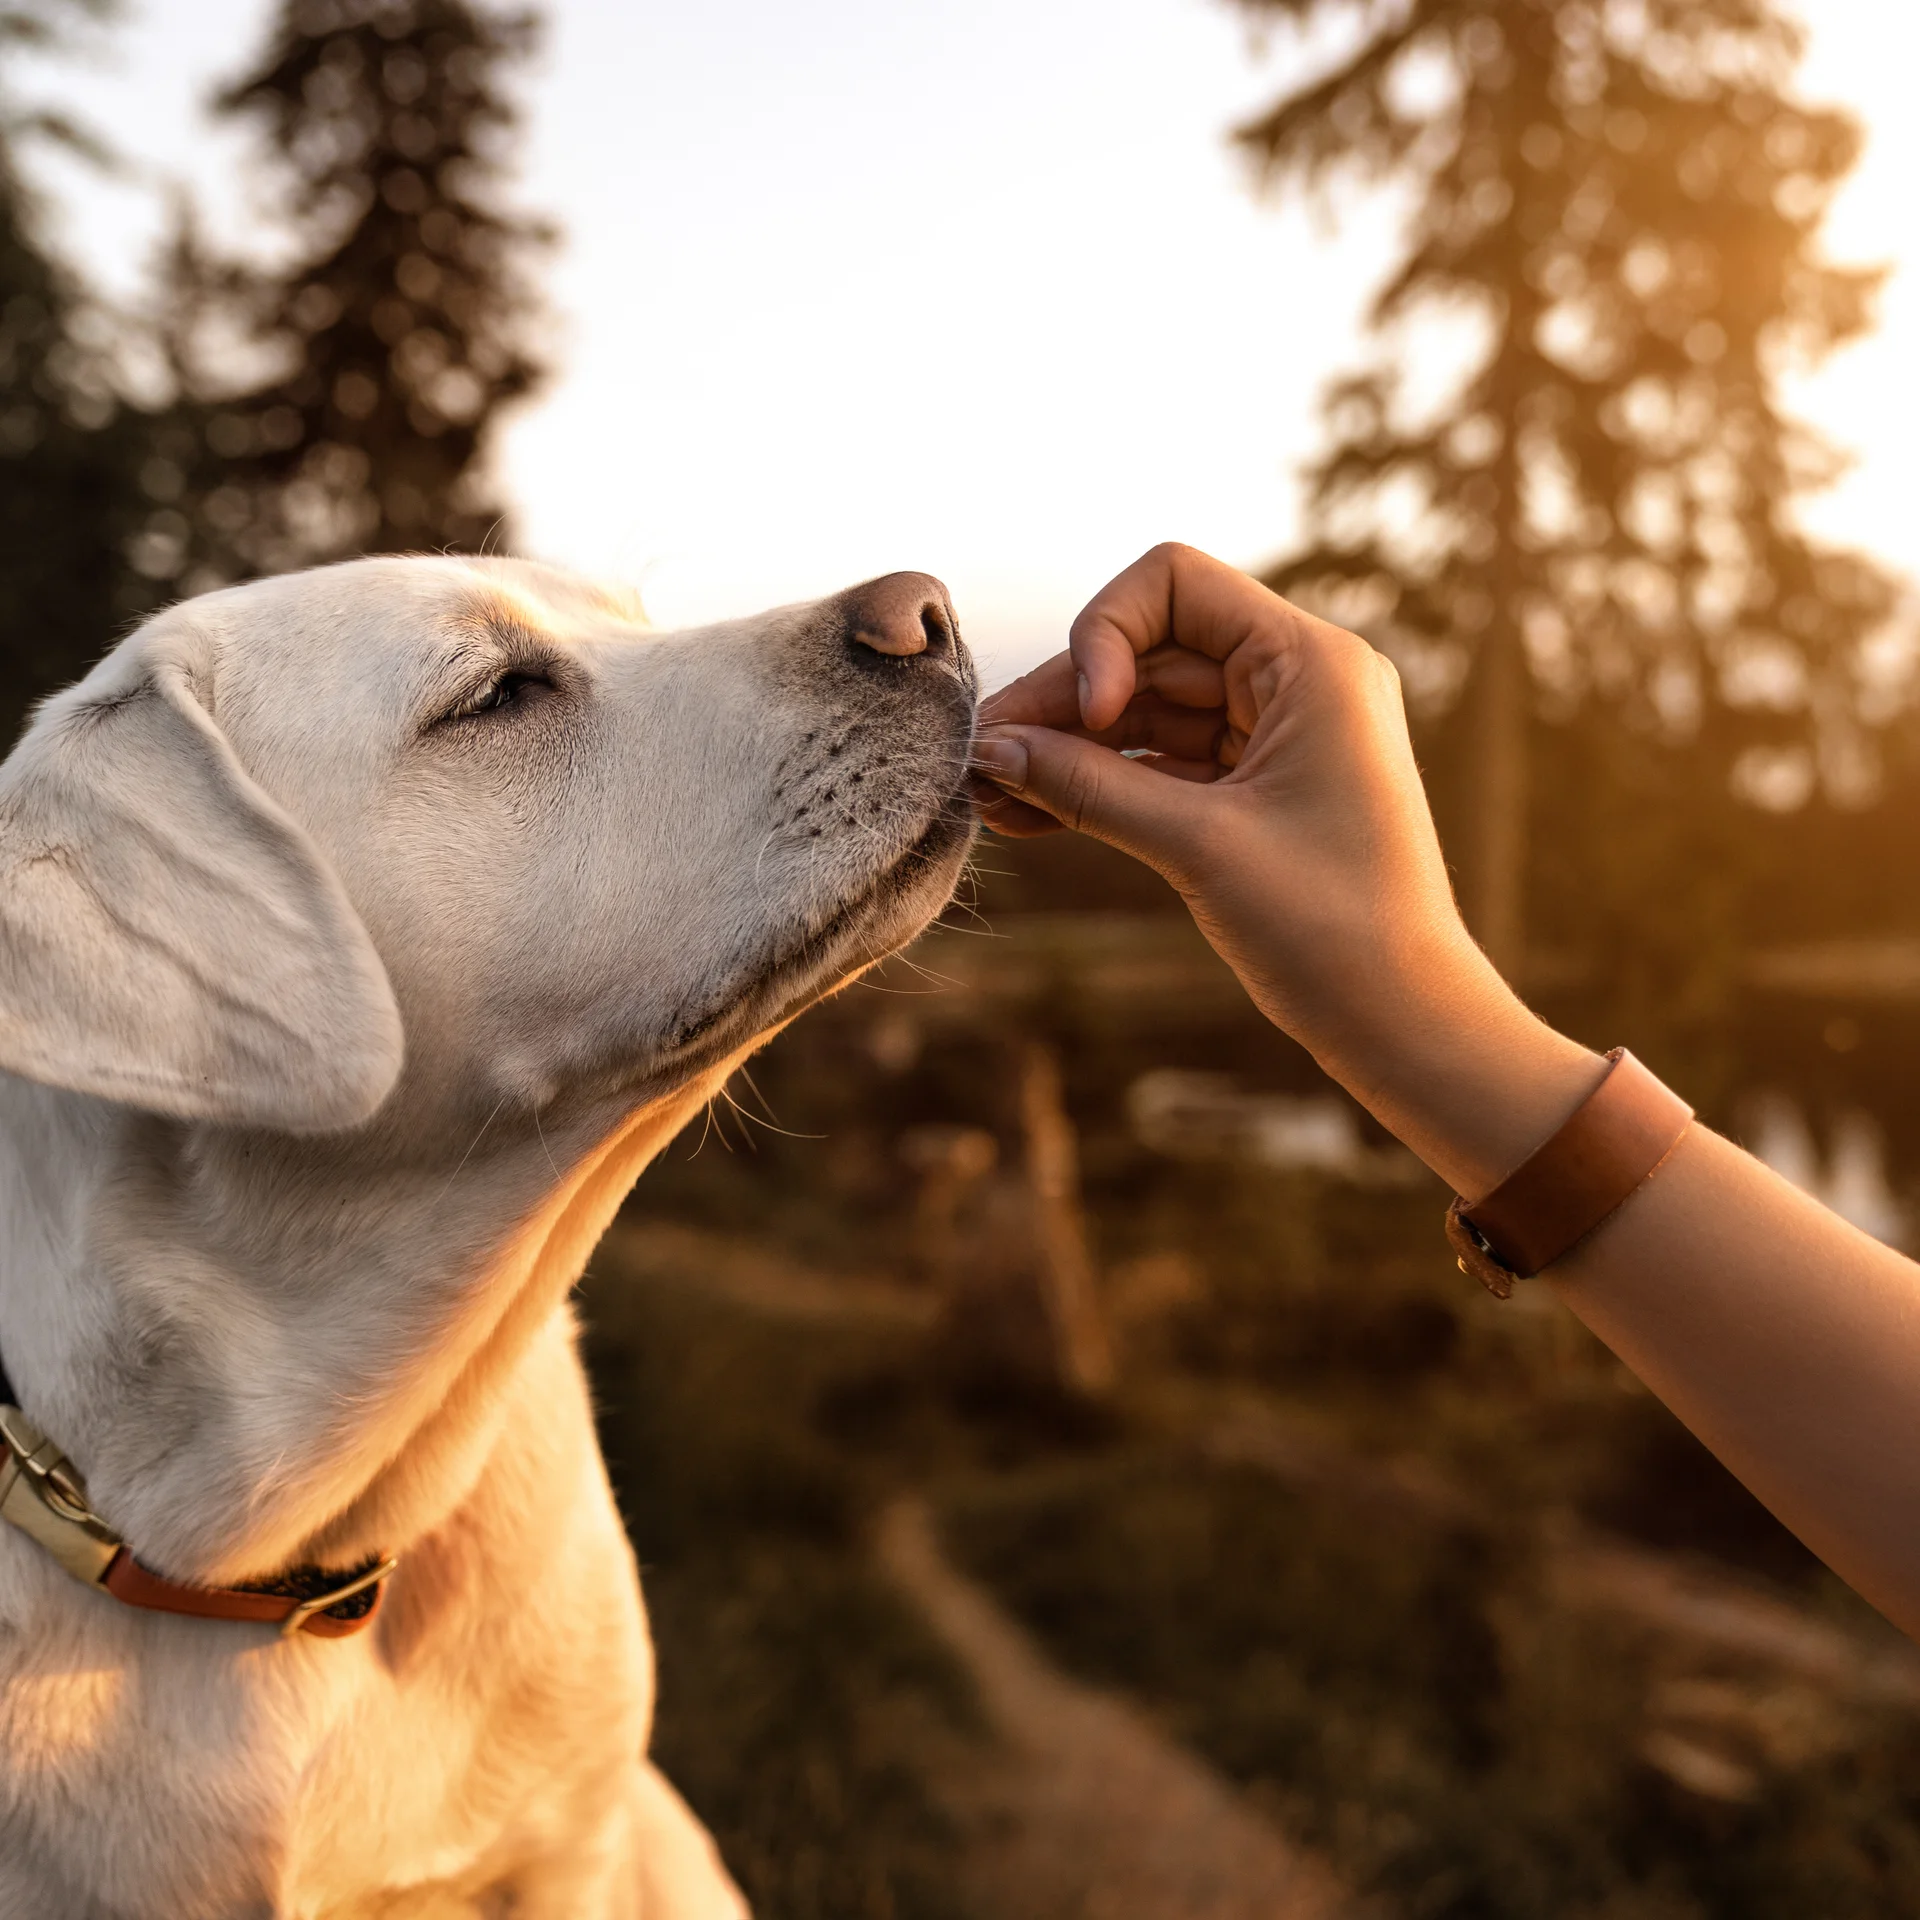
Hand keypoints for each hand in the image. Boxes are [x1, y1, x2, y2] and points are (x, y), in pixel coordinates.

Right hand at [971, 544, 1598, 1194]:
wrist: (1402, 1022)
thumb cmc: (1330, 928)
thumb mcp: (1198, 845)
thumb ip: (1089, 786)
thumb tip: (991, 749)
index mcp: (1311, 662)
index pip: (1175, 583)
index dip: (1107, 633)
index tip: (1089, 717)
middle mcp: (1297, 680)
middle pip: (1149, 652)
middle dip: (1064, 704)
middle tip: (980, 760)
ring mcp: (1276, 735)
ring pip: (1146, 712)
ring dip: (1070, 749)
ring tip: (989, 797)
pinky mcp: (1257, 790)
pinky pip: (1162, 765)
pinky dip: (1102, 785)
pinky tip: (1029, 815)